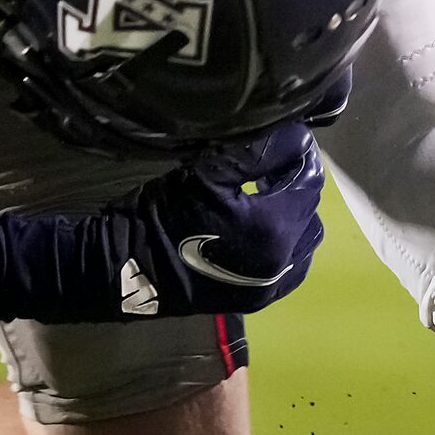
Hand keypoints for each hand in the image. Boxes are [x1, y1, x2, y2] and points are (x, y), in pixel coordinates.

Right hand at [97, 124, 323, 318]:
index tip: (283, 137)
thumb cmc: (165, 213)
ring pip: (304, 238)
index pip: (308, 180)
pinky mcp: (258, 298)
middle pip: (308, 208)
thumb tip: (300, 136)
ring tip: (262, 192)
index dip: (299, 154)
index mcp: (273, 228)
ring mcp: (271, 285)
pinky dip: (287, 242)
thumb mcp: (209, 172)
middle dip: (294, 180)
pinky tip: (263, 226)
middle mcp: (282, 261)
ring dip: (292, 211)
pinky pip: (292, 266)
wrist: (126, 267)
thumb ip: (260, 151)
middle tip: (267, 161)